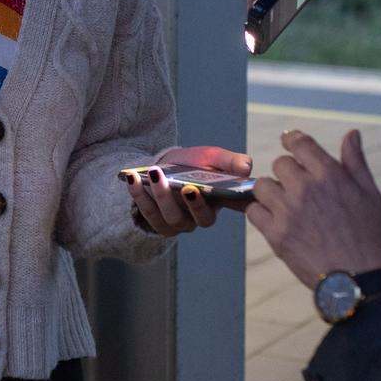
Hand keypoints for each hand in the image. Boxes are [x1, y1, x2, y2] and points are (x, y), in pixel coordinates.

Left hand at [127, 145, 253, 236]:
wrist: (164, 166)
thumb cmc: (193, 163)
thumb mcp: (211, 157)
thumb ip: (229, 161)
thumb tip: (247, 167)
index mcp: (220, 203)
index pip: (231, 208)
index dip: (231, 203)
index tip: (221, 191)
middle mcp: (201, 218)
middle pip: (200, 218)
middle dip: (193, 204)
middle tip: (187, 187)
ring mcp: (179, 224)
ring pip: (171, 217)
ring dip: (162, 195)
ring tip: (155, 174)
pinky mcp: (158, 224)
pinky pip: (149, 213)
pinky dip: (140, 195)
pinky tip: (133, 178)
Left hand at [247, 129, 380, 288]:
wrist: (361, 280)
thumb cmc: (371, 237)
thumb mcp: (371, 194)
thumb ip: (355, 162)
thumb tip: (351, 134)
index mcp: (330, 175)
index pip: (299, 143)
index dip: (292, 140)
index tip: (289, 142)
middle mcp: (305, 188)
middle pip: (280, 165)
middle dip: (288, 173)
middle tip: (298, 189)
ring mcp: (288, 211)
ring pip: (263, 186)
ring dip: (272, 193)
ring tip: (287, 206)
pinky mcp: (276, 234)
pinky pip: (253, 212)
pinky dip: (261, 214)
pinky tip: (277, 221)